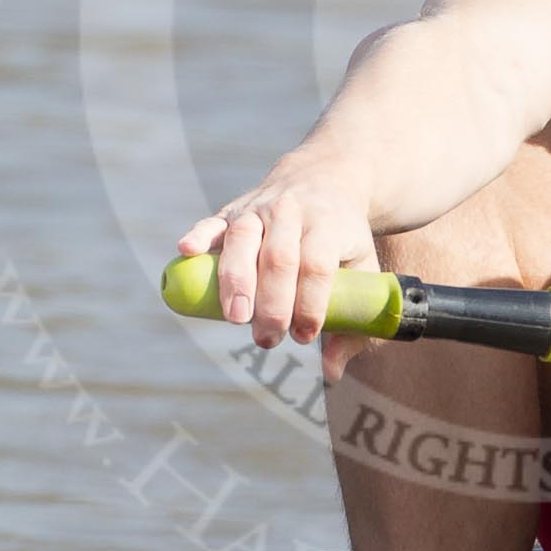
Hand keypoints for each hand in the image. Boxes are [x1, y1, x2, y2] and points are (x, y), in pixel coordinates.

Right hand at [177, 153, 378, 381]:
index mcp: (328, 225)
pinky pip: (213, 221)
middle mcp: (291, 211)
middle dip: (271, 304)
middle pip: (279, 257)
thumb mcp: (363, 267)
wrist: (326, 177)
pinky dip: (199, 236)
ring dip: (236, 280)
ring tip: (235, 318)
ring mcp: (259, 207)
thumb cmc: (343, 236)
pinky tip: (187, 252)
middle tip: (267, 339)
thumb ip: (354, 320)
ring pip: (243, 239)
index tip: (306, 335)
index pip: (317, 265)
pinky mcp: (233, 209)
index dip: (310, 303)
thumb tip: (332, 372)